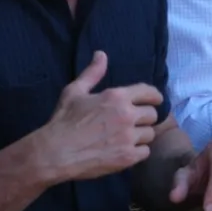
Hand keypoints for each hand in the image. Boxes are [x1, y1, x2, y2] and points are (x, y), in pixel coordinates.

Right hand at [40, 51, 160, 181]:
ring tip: (126, 137)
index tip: (155, 100)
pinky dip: (138, 151)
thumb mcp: (74, 92)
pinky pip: (145, 151)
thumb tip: (101, 54)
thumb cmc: (63, 121)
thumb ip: (92, 73)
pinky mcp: (128, 157)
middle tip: (133, 122)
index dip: (155, 96)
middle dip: (144, 117)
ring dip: (141, 135)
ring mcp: (129, 137)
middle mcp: (127, 115)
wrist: (56, 153)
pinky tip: (125, 150)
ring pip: (150, 134)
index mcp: (116, 97)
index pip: (149, 92)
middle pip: (152, 114)